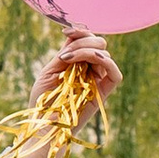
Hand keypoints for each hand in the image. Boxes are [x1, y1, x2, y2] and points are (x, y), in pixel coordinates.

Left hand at [25, 37, 120, 157]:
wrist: (43, 125)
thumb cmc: (42, 102)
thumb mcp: (51, 71)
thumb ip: (66, 53)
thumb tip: (76, 34)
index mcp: (76, 64)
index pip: (86, 40)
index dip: (80, 32)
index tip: (65, 32)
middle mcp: (89, 70)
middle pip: (98, 43)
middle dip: (83, 40)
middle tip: (65, 53)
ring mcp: (97, 81)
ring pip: (105, 54)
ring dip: (86, 50)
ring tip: (68, 59)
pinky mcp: (104, 93)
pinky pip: (115, 74)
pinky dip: (106, 62)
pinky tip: (92, 59)